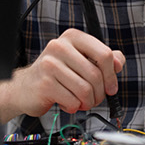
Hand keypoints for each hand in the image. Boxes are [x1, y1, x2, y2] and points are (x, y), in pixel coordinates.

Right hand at [0, 29, 124, 121]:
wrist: (25, 87)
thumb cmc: (56, 74)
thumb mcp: (81, 60)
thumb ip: (103, 59)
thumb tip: (118, 62)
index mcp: (73, 37)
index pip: (104, 54)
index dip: (112, 75)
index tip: (111, 87)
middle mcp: (59, 46)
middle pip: (95, 75)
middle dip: (100, 93)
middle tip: (95, 98)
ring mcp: (50, 64)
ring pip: (85, 89)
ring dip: (88, 102)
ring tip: (81, 101)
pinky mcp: (45, 83)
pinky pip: (73, 101)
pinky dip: (74, 106)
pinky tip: (67, 102)